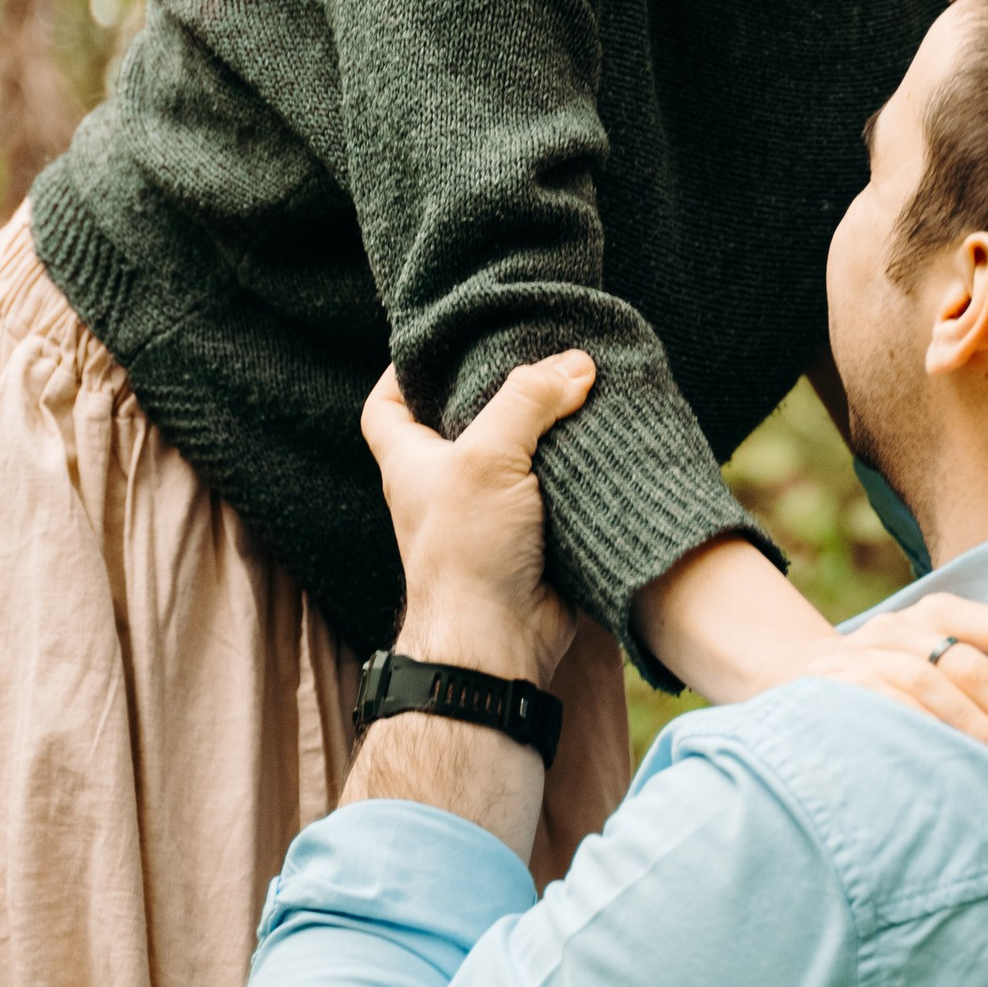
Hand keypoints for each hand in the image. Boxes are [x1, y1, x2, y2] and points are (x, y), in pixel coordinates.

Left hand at [360, 353, 594, 689]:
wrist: (497, 643)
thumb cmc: (467, 552)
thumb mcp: (487, 457)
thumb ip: (527, 399)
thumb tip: (575, 365)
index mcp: (411, 462)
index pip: (386, 406)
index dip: (402, 372)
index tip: (436, 342)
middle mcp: (445, 485)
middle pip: (462, 421)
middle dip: (497, 389)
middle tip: (534, 352)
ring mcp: (487, 513)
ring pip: (516, 454)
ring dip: (547, 428)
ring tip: (581, 386)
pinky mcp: (530, 537)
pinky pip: (553, 490)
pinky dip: (575, 468)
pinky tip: (601, 441)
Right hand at [787, 586, 987, 766]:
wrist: (799, 672)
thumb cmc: (893, 665)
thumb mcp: (944, 638)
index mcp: (941, 610)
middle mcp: (905, 624)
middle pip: (975, 663)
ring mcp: (869, 653)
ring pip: (931, 684)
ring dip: (976, 724)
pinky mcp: (840, 685)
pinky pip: (886, 705)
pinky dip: (922, 728)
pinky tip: (950, 757)